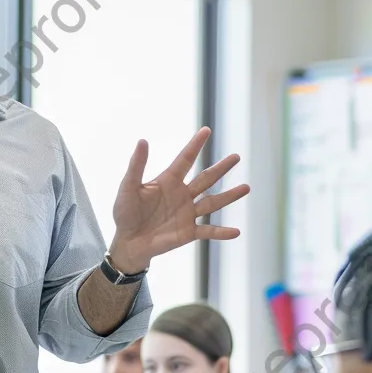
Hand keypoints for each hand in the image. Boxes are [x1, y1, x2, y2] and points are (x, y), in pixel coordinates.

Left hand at [107, 127, 249, 272]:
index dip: (195, 145)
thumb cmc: (125, 213)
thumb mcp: (128, 188)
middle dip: (221, 168)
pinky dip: (222, 232)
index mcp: (168, 181)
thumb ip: (136, 166)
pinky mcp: (188, 232)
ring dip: (229, 196)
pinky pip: (208, 231)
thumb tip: (142, 140)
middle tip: (236, 156)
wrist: (128, 242)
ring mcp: (187, 213)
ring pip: (212, 202)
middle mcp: (182, 195)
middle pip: (205, 178)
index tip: (206, 130)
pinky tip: (236, 232)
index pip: (185, 159)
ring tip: (246, 187)